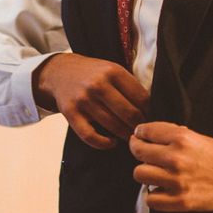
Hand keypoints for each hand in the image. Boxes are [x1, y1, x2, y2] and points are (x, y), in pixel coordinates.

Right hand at [35, 53, 149, 149]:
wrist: (60, 72)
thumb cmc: (92, 73)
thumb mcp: (112, 69)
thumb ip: (129, 85)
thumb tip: (151, 108)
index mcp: (113, 71)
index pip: (140, 97)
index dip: (149, 111)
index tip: (151, 118)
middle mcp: (98, 84)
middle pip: (128, 113)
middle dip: (139, 125)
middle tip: (142, 131)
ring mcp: (83, 99)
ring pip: (112, 125)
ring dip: (124, 135)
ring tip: (130, 137)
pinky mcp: (70, 113)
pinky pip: (90, 135)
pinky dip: (103, 143)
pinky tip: (112, 142)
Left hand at [129, 122, 212, 211]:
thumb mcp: (198, 136)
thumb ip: (175, 135)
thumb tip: (153, 135)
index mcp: (181, 138)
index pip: (146, 131)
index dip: (140, 133)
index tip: (139, 135)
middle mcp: (176, 158)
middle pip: (137, 152)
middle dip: (137, 149)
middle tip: (140, 151)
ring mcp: (176, 181)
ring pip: (139, 174)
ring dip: (145, 172)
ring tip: (153, 172)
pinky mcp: (180, 201)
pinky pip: (150, 199)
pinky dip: (154, 195)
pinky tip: (161, 190)